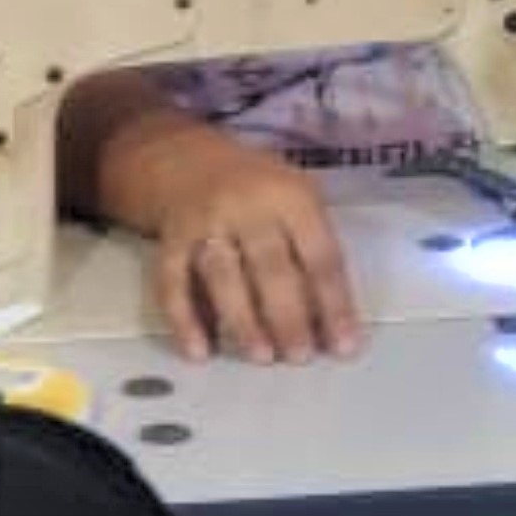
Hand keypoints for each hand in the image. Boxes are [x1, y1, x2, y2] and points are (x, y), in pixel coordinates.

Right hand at [125, 130, 361, 365]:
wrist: (187, 159)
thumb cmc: (258, 189)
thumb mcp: (296, 198)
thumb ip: (312, 249)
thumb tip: (329, 322)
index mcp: (290, 196)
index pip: (319, 255)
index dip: (335, 303)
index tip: (345, 346)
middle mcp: (247, 206)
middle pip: (270, 267)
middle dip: (288, 316)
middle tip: (301, 357)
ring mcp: (204, 222)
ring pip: (223, 277)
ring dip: (243, 321)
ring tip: (262, 357)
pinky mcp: (170, 240)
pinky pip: (172, 282)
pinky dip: (184, 319)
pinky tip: (199, 352)